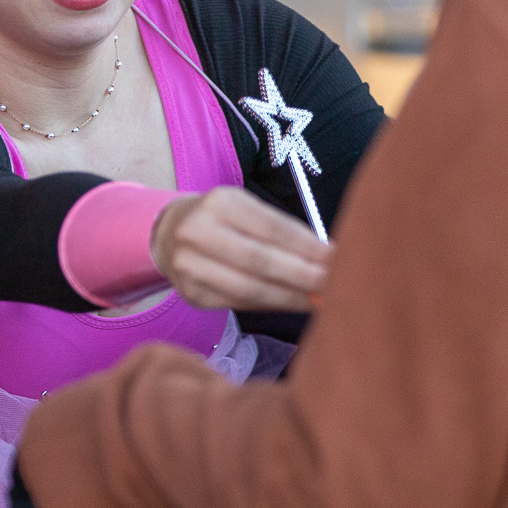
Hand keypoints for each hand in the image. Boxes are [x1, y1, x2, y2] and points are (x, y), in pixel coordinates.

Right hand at [152, 187, 330, 312]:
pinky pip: (239, 303)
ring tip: (319, 300)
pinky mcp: (191, 294)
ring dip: (290, 297)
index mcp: (220, 202)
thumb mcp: (247, 210)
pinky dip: (271, 305)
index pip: (272, 227)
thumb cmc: (224, 220)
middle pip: (260, 261)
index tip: (338, 258)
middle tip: (335, 285)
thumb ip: (282, 233)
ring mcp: (189, 266)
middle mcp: (198, 232)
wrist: (169, 233)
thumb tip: (327, 259)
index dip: (308, 246)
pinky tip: (292, 304)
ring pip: (249, 288)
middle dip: (303, 276)